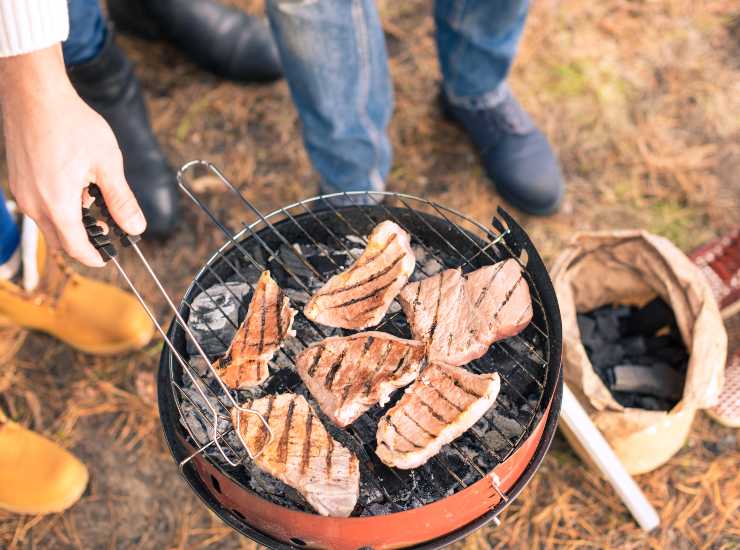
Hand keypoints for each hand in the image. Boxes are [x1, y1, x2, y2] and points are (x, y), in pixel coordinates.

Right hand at [0, 45, 145, 266]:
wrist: (35, 93)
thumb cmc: (71, 123)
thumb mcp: (107, 164)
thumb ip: (121, 200)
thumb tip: (136, 227)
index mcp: (57, 204)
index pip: (76, 248)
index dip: (94, 257)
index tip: (107, 259)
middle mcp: (34, 204)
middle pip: (60, 241)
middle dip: (84, 242)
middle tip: (107, 230)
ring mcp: (22, 192)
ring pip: (48, 224)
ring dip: (71, 223)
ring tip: (93, 199)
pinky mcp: (18, 181)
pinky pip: (39, 207)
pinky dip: (58, 207)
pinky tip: (75, 185)